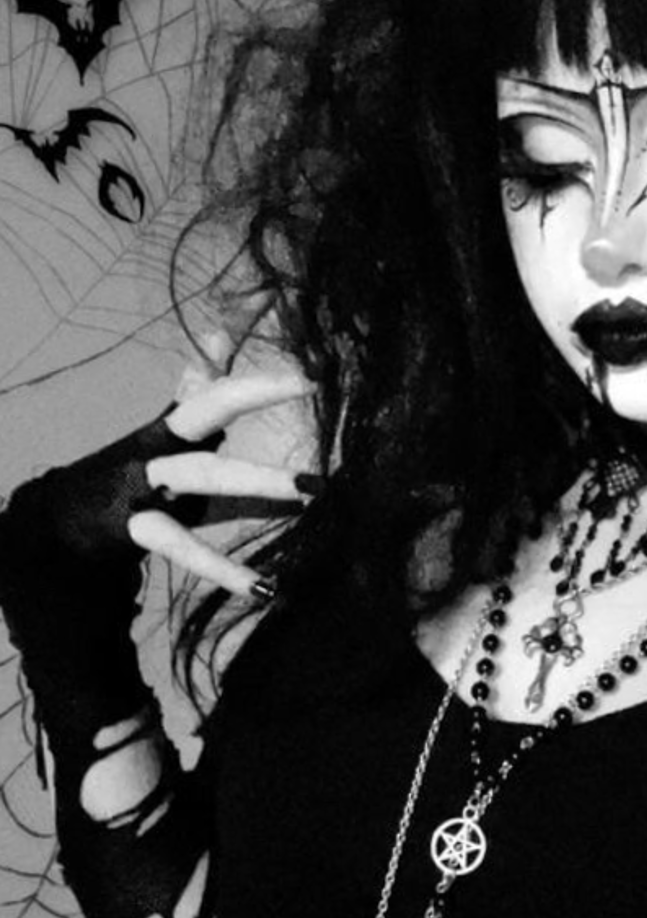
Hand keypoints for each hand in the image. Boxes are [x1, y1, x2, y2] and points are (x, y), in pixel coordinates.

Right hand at [126, 343, 315, 597]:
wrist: (62, 524)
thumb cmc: (135, 474)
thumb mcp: (167, 431)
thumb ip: (197, 387)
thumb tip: (218, 330)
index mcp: (169, 428)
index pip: (214, 390)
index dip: (256, 380)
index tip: (308, 374)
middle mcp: (157, 447)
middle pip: (201, 412)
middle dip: (248, 393)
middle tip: (308, 384)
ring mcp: (144, 485)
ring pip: (203, 473)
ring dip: (259, 478)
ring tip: (311, 489)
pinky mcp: (136, 529)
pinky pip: (184, 547)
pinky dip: (225, 569)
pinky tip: (265, 587)